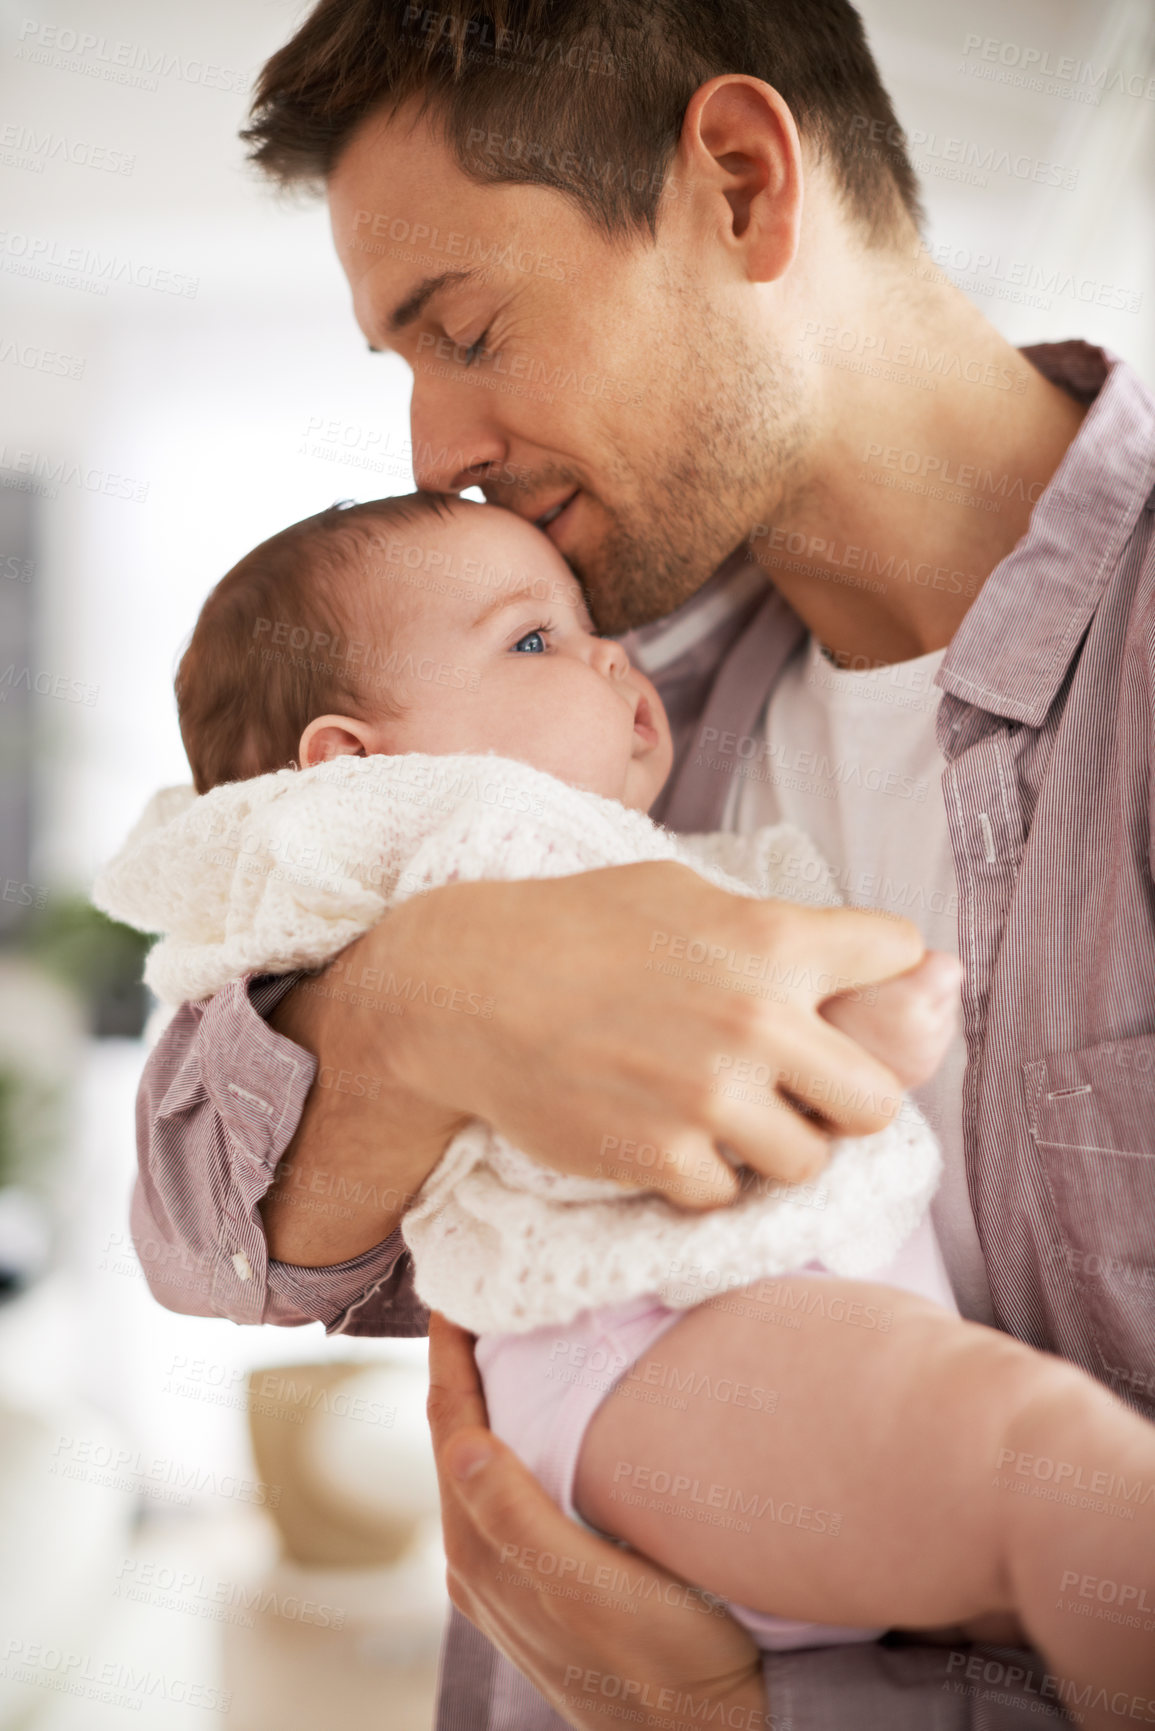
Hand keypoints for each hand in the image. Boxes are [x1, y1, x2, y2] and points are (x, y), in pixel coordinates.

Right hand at [388, 861, 924, 1206]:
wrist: (467, 991)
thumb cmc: (573, 928)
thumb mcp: (681, 893)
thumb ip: (770, 927)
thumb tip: (855, 954)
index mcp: (771, 940)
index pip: (900, 952)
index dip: (882, 971)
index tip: (850, 988)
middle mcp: (758, 1021)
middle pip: (880, 1098)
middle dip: (847, 1096)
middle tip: (803, 1088)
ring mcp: (712, 1099)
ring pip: (809, 1161)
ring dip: (777, 1145)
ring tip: (729, 1117)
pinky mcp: (663, 1159)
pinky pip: (727, 1193)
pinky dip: (704, 1175)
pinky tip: (668, 1136)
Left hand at [427, 1314, 764, 1730]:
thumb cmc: (665, 1667)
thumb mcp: (593, 1589)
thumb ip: (517, 1519)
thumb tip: (460, 1440)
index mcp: (483, 1551)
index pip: (450, 1423)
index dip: (447, 1353)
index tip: (454, 1288)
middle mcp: (479, 1562)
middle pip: (453, 1435)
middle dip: (457, 1364)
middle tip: (477, 1294)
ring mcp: (505, 1577)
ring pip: (475, 1462)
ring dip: (479, 1398)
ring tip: (500, 1339)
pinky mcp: (537, 1586)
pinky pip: (500, 1491)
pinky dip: (504, 1438)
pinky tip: (532, 1422)